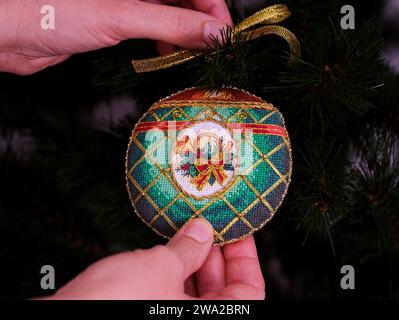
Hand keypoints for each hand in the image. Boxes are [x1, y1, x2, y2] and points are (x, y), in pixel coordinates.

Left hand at [0, 0, 231, 74]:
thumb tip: (213, 32)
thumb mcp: (123, 16)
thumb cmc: (55, 12)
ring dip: (184, 35)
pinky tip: (167, 55)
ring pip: (170, 14)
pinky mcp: (117, 20)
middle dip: (200, 24)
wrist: (15, 34)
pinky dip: (165, 42)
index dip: (213, 8)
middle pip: (184, 0)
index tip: (224, 36)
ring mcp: (128, 2)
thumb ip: (172, 23)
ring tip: (191, 55)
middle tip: (211, 50)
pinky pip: (153, 28)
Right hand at [47, 218, 264, 299]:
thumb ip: (188, 249)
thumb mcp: (159, 269)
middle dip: (216, 253)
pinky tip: (166, 248)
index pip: (249, 291)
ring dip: (193, 260)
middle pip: (222, 289)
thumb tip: (203, 231)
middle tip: (211, 224)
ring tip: (188, 230)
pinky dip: (172, 270)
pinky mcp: (147, 315)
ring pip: (194, 291)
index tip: (239, 230)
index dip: (246, 257)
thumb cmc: (112, 307)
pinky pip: (170, 293)